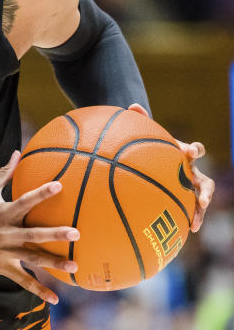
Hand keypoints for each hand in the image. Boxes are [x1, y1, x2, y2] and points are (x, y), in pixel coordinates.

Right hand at [0, 151, 77, 304]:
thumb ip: (3, 173)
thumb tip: (17, 153)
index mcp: (1, 212)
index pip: (24, 201)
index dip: (41, 193)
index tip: (59, 186)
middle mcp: (3, 232)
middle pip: (32, 233)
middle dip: (54, 234)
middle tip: (75, 233)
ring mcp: (2, 251)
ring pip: (31, 258)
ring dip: (53, 263)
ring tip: (73, 265)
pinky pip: (21, 280)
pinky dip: (37, 290)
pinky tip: (53, 299)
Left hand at [127, 104, 214, 232]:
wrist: (157, 155)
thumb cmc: (152, 145)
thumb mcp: (148, 134)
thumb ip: (142, 120)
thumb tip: (133, 105)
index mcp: (185, 154)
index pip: (196, 150)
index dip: (194, 150)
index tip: (189, 151)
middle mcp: (192, 172)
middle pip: (207, 182)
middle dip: (207, 191)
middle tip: (203, 199)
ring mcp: (190, 187)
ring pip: (200, 201)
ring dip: (200, 212)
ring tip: (194, 225)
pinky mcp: (184, 199)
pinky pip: (186, 210)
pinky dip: (184, 219)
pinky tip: (177, 233)